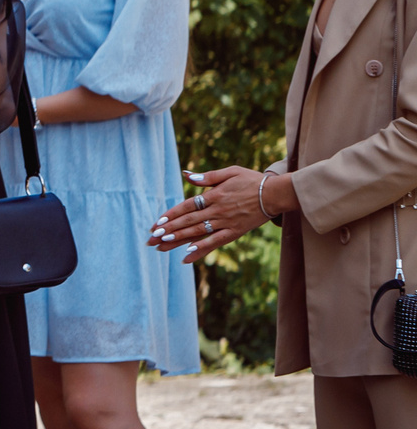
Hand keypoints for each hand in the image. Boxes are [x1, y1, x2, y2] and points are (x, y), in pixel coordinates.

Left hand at [150, 166, 290, 260]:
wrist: (276, 194)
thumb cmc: (252, 180)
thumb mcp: (230, 172)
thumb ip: (207, 177)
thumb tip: (187, 176)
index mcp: (214, 195)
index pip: (186, 207)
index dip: (170, 215)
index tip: (156, 223)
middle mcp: (217, 211)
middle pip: (188, 222)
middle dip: (167, 230)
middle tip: (151, 238)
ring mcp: (226, 223)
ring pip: (198, 233)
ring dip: (178, 241)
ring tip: (161, 247)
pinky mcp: (235, 232)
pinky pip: (215, 243)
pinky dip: (200, 250)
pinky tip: (186, 257)